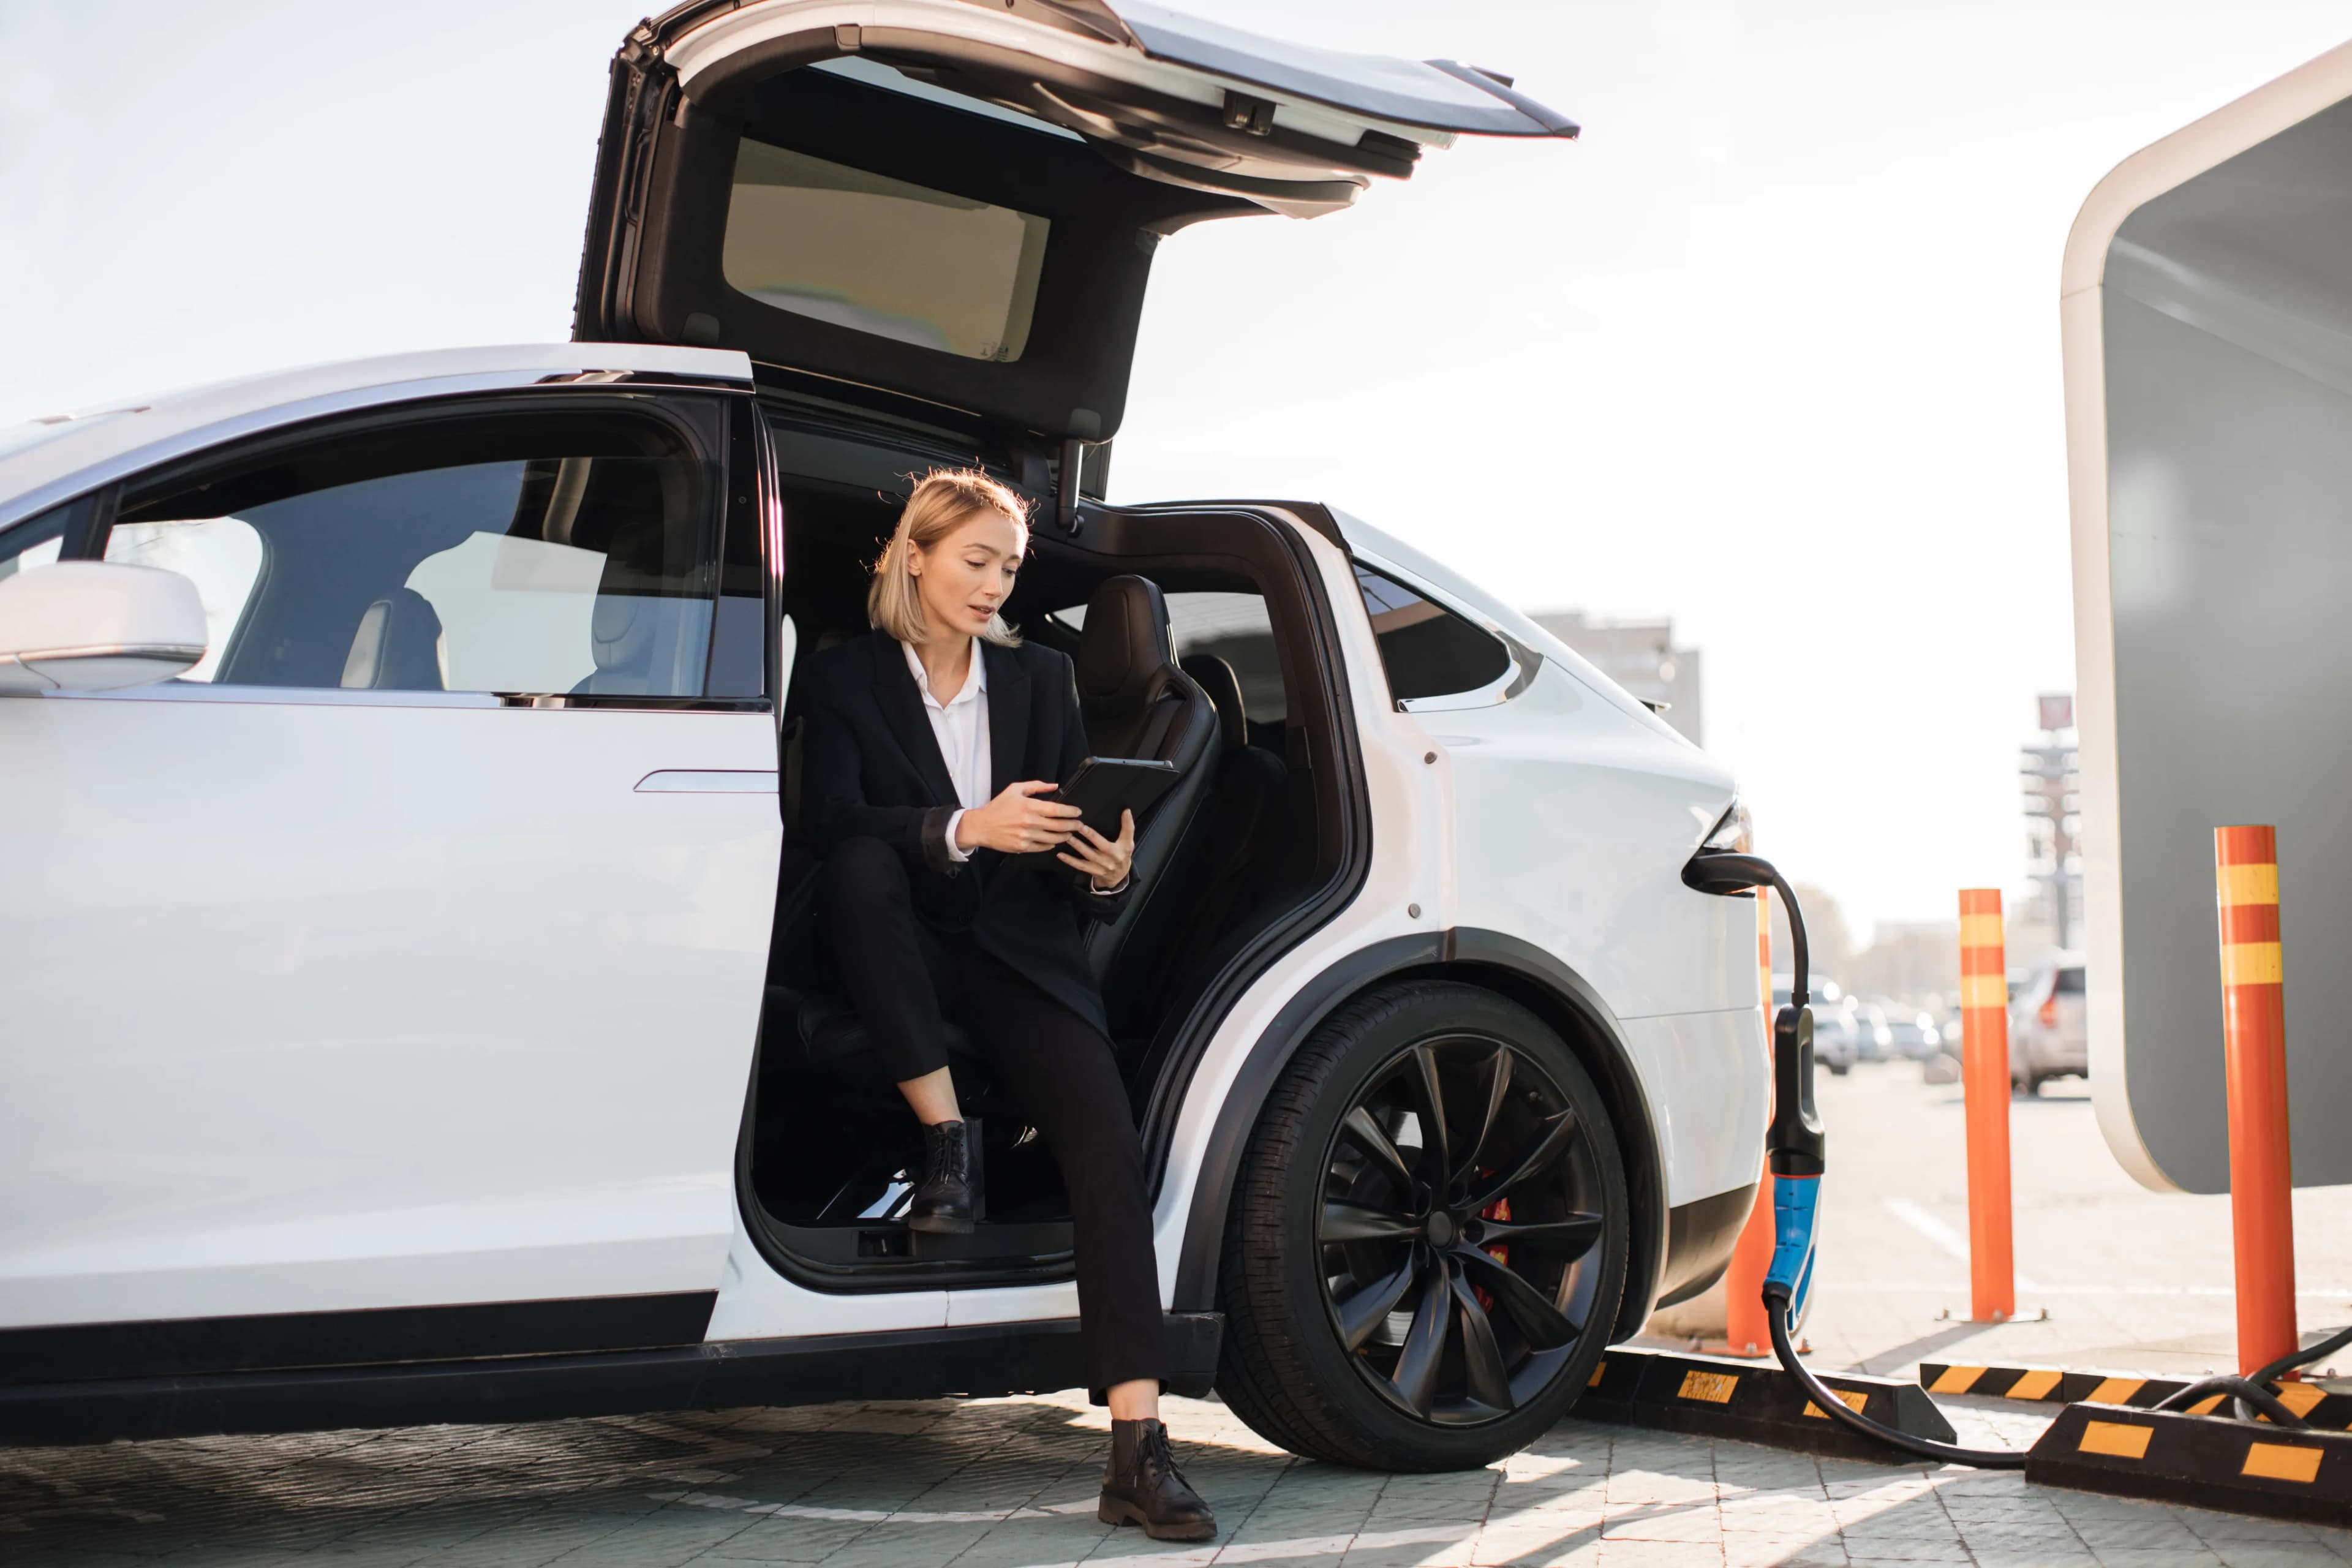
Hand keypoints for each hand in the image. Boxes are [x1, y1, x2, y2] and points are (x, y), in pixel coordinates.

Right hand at [956, 780, 1082, 853]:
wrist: (981, 826)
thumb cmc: (998, 807)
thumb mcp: (1015, 790)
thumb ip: (1036, 786)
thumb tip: (1055, 785)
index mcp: (1029, 806)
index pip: (1057, 810)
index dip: (1070, 812)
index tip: (1078, 812)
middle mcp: (1029, 822)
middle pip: (1059, 826)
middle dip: (1073, 825)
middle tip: (1079, 825)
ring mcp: (1026, 836)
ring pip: (1053, 838)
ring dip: (1065, 836)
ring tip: (1070, 833)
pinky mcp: (1022, 847)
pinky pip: (1042, 847)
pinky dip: (1051, 844)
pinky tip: (1055, 841)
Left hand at [1059, 809, 1134, 890]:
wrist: (1118, 877)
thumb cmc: (1122, 854)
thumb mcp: (1128, 841)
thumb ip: (1128, 827)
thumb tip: (1126, 810)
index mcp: (1124, 847)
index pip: (1128, 833)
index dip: (1126, 823)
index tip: (1123, 811)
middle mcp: (1114, 857)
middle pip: (1102, 845)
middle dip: (1091, 835)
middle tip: (1079, 826)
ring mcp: (1103, 866)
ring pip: (1089, 855)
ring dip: (1077, 845)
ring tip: (1067, 836)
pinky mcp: (1094, 871)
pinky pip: (1080, 866)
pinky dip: (1070, 860)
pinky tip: (1060, 854)